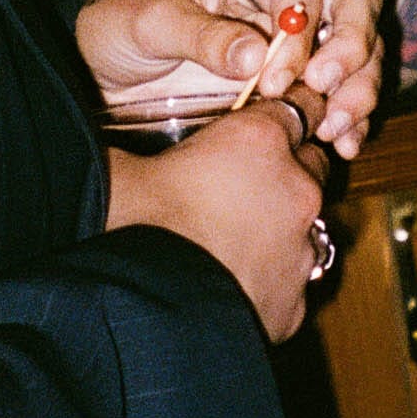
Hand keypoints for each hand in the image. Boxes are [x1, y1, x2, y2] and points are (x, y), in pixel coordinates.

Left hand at [77, 0, 384, 153]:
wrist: (110, 69)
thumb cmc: (122, 25)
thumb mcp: (146, 23)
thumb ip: (200, 36)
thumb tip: (256, 57)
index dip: (298, 33)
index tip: (276, 80)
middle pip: (352, 6)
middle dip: (352, 52)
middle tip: (326, 96)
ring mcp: (297, 32)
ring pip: (360, 48)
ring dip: (357, 90)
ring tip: (334, 131)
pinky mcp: (298, 74)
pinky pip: (344, 88)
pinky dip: (350, 117)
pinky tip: (342, 144)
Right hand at [106, 90, 329, 341]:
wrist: (149, 312)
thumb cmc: (131, 229)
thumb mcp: (121, 171)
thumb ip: (129, 147)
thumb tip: (105, 143)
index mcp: (259, 140)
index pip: (298, 105)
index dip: (281, 113)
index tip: (270, 120)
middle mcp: (295, 189)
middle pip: (311, 164)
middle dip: (286, 169)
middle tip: (242, 182)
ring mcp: (301, 248)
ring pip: (305, 227)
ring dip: (278, 228)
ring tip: (229, 242)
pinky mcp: (296, 301)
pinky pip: (290, 283)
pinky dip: (268, 281)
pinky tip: (230, 287)